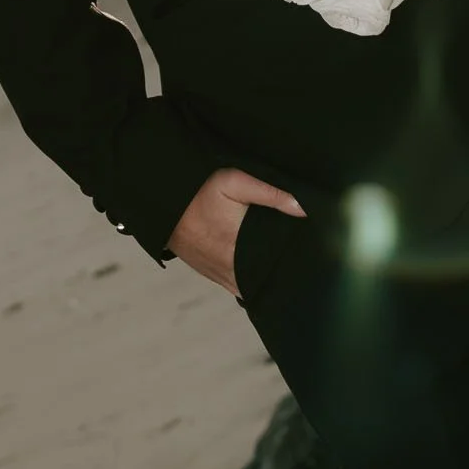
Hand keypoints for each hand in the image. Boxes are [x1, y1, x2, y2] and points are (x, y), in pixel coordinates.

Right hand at [168, 168, 304, 295]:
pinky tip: (255, 268)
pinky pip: (233, 285)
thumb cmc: (199, 193)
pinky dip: (246, 280)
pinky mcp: (209, 273)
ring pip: (248, 286)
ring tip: (278, 264)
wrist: (163, 205)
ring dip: (261, 278)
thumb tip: (303, 207)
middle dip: (279, 273)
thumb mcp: (235, 182)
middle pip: (263, 281)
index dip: (290, 268)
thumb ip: (270, 194)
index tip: (305, 260)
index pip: (273, 270)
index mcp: (239, 252)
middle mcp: (230, 270)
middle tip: (295, 260)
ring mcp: (218, 275)